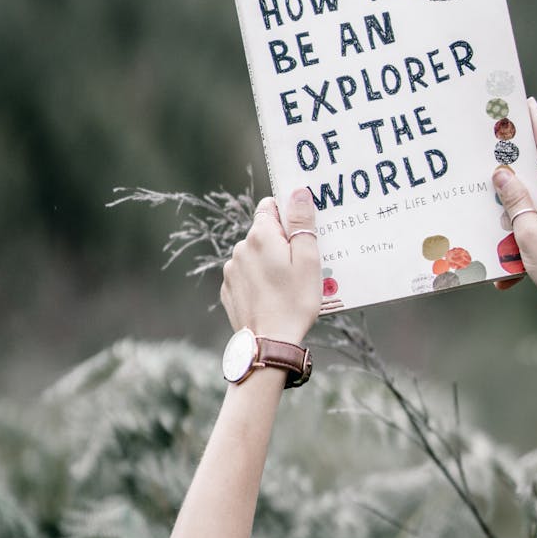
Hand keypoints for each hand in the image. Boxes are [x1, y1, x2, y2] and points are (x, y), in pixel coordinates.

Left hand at [220, 188, 321, 344]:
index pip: (270, 206)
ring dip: (269, 262)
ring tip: (287, 285)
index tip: (301, 233)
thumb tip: (298, 192)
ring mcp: (231, 270)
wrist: (268, 344)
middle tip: (301, 264)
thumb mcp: (307, 260)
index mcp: (260, 235)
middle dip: (282, 242)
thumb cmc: (293, 302)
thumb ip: (302, 223)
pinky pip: (247, 275)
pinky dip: (259, 280)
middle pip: (264, 232)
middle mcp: (241, 248)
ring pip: (255, 254)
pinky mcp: (228, 289)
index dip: (288, 216)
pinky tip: (273, 297)